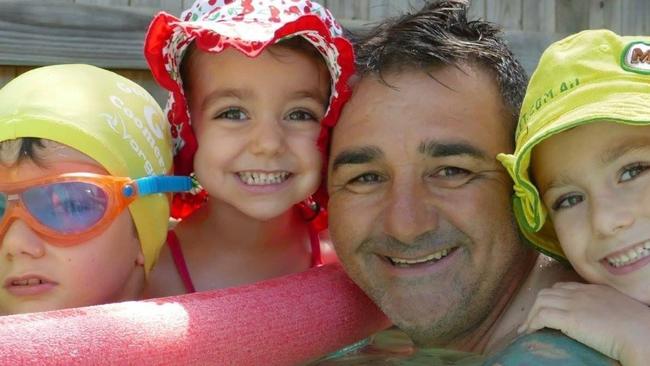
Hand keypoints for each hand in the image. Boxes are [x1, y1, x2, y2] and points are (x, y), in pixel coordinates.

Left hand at [518, 282, 649, 365]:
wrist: (642, 334)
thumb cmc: (639, 329)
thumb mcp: (621, 312)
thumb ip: (607, 311)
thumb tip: (601, 323)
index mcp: (595, 290)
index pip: (564, 287)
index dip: (552, 298)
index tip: (547, 310)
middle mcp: (582, 292)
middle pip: (548, 292)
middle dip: (537, 306)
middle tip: (531, 321)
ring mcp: (574, 303)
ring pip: (541, 301)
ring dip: (531, 315)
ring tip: (527, 330)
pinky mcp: (570, 318)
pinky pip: (542, 316)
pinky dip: (532, 323)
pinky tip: (531, 333)